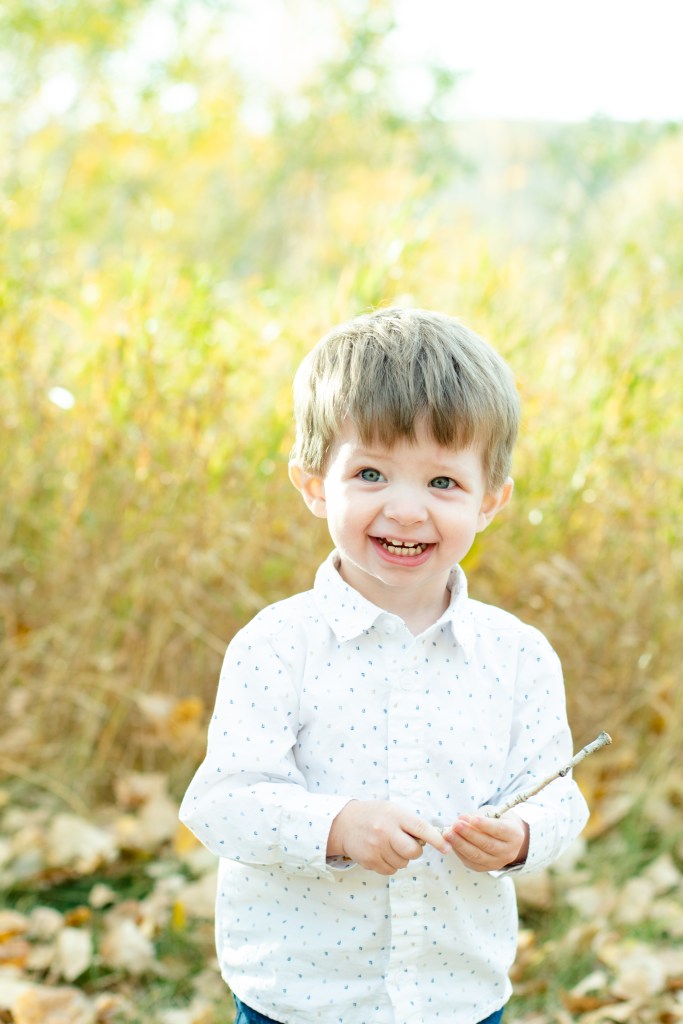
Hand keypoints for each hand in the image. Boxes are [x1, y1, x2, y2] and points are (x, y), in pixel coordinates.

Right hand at [327, 800, 450, 875]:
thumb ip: (411, 823)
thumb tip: (435, 839)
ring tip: (389, 845)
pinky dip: (389, 864)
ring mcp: (376, 847)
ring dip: (400, 858)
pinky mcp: (369, 860)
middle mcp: (386, 831)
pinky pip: (390, 871)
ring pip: (402, 863)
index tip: (447, 848)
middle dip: (414, 851)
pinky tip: (381, 852)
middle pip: (413, 852)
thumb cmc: (376, 815)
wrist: (346, 822)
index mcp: (396, 815)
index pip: (421, 829)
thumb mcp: (394, 811)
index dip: (436, 840)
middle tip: (406, 844)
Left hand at [443, 810, 528, 871]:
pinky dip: (459, 851)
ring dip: (460, 844)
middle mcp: (508, 851)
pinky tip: (450, 842)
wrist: (508, 839)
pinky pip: (470, 862)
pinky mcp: (485, 868)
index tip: (472, 818)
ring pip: (477, 855)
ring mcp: (497, 863)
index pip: (499, 830)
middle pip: (487, 844)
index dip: (485, 825)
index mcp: (514, 834)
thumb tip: (462, 819)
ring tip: (448, 834)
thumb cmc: (499, 821)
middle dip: (469, 834)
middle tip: (455, 825)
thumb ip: (481, 815)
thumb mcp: (495, 813)